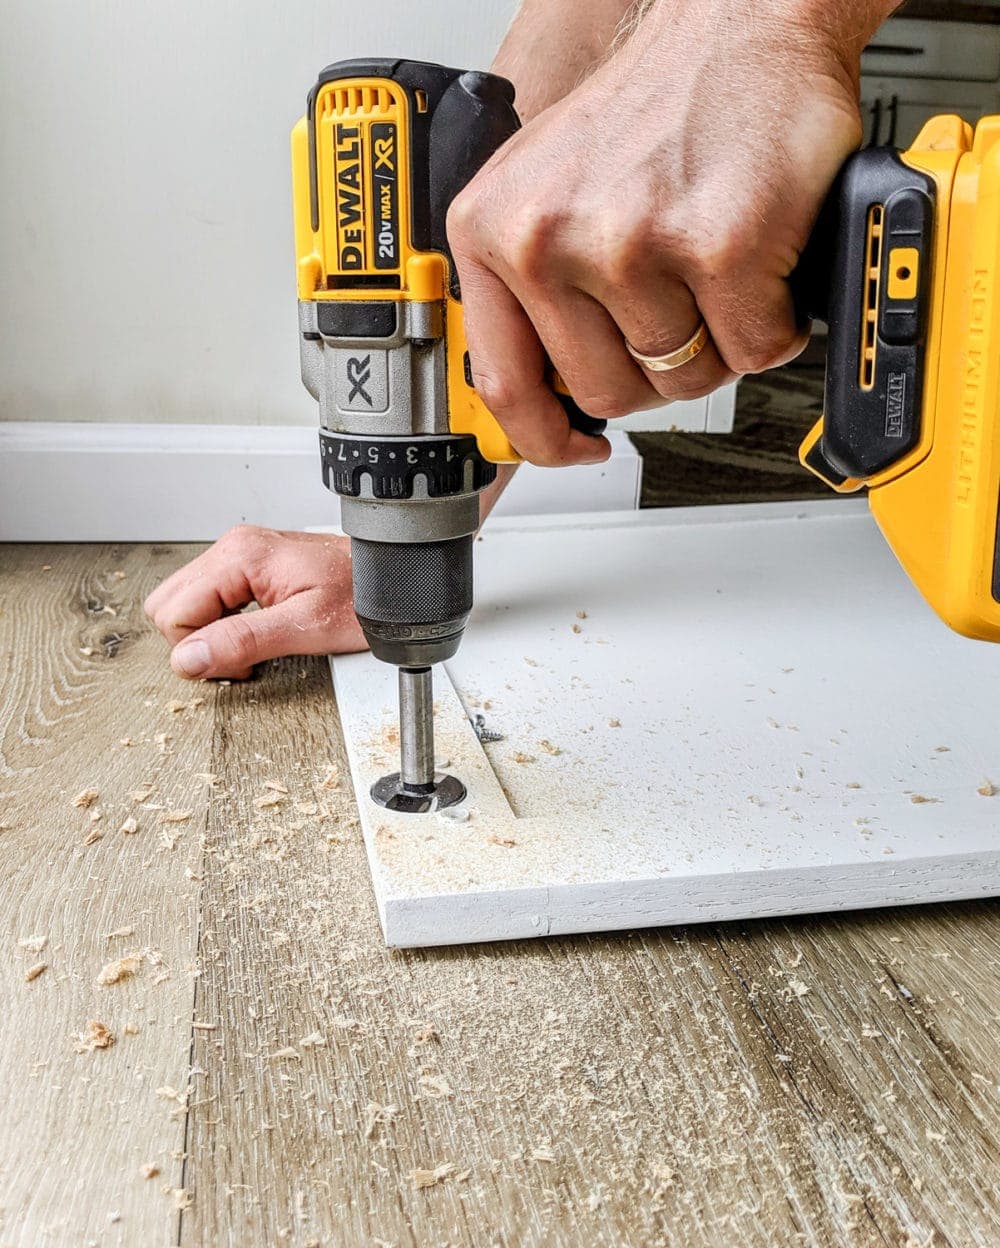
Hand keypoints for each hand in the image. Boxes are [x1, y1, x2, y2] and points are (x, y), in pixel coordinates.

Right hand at [144, 527, 366, 679]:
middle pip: (170, 604)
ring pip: (185, 602)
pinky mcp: (251, 566)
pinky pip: (210, 599)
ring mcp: (241, 554)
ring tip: (250, 648)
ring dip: (209, 634)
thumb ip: (244, 641)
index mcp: (242, 556)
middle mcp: (235, 548)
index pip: (175, 612)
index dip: (197, 651)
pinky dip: (222, 624)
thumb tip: (190, 659)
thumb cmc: (365, 594)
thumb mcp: (306, 627)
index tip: (235, 666)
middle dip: (196, 642)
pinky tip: (253, 634)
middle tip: (240, 660)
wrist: (396, 576)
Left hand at [449, 0, 886, 466]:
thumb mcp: (542, 193)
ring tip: (715, 275)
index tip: (575, 446)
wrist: (742, 29)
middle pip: (607, 393)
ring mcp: (631, 243)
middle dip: (654, 370)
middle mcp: (549, 238)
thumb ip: (527, 293)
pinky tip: (760, 268)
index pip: (504, 386)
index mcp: (493, 231)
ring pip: (682, 379)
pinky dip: (771, 325)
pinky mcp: (718, 247)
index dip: (546, 438)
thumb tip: (539, 396)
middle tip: (676, 314)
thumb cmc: (651, 112)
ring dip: (715, 344)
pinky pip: (752, 351)